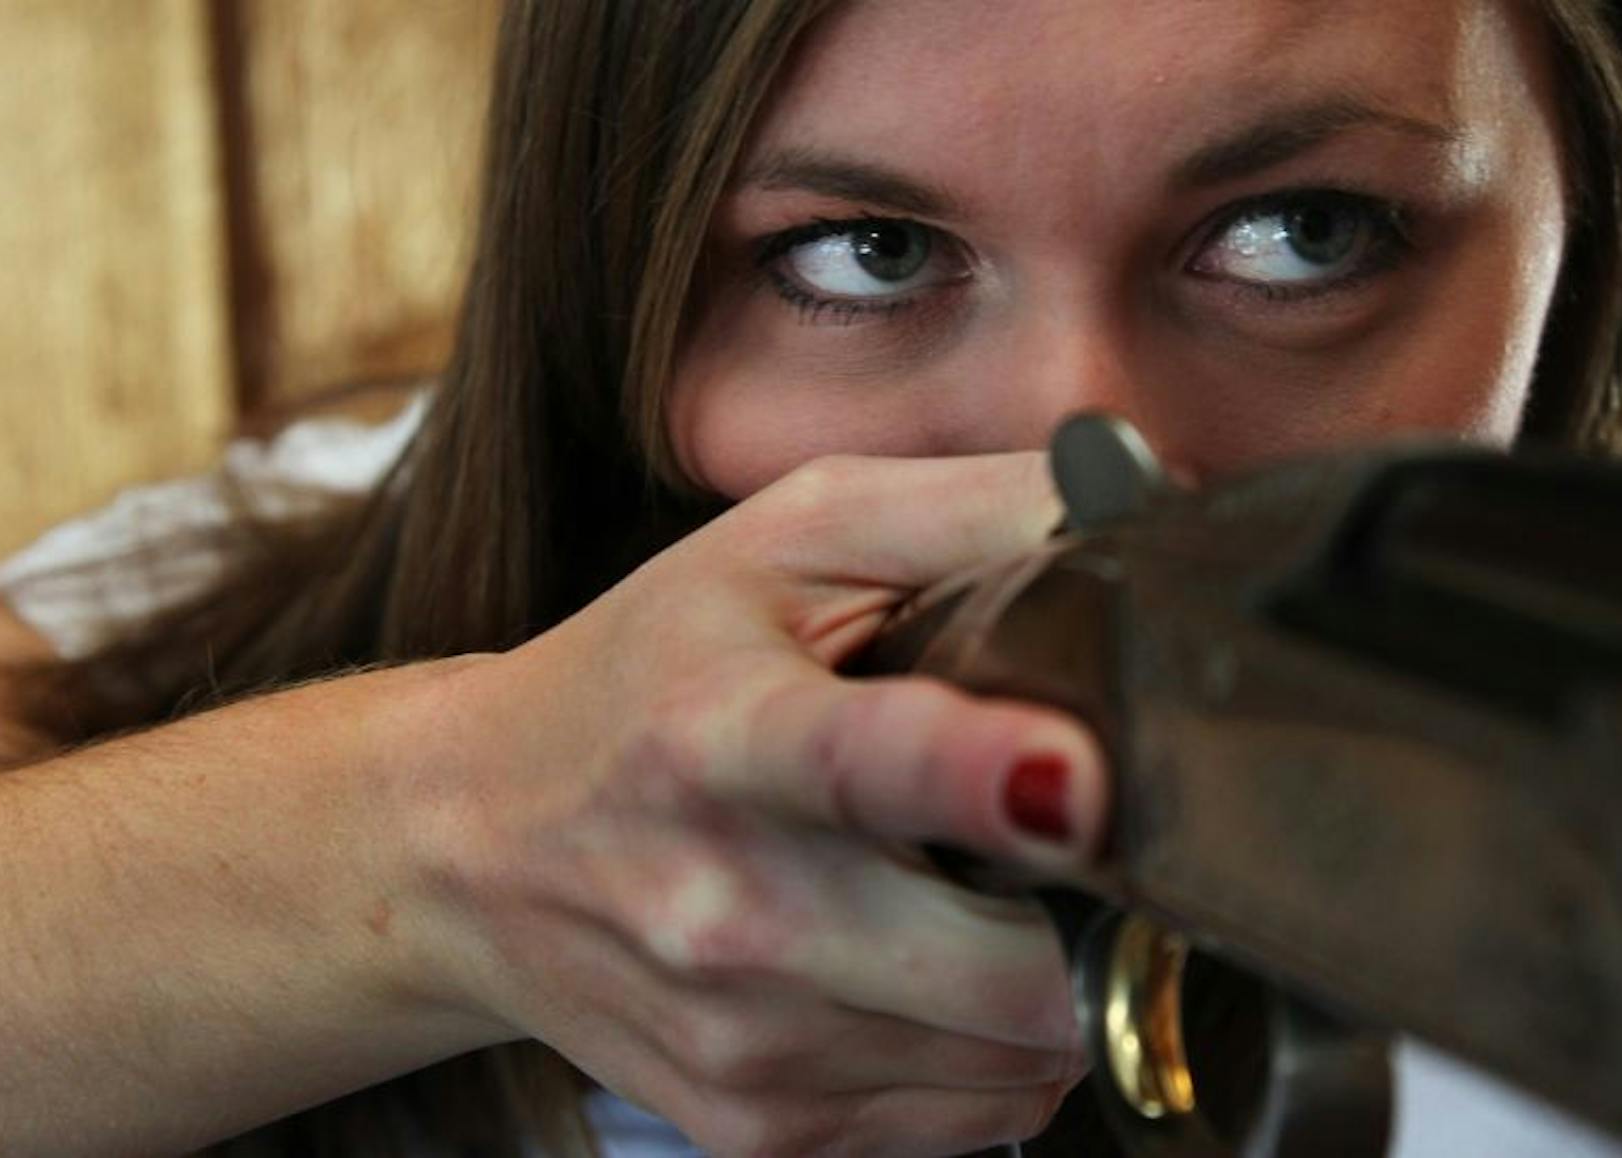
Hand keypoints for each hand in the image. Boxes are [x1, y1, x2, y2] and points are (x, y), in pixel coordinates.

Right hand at [405, 453, 1104, 1156]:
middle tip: (1030, 839)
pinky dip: (987, 1046)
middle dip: (1072, 906)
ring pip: (1024, 1056)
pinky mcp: (755, 1126)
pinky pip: (981, 1118)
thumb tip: (1154, 504)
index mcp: (726, 735)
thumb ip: (972, 510)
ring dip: (1037, 980)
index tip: (1080, 779)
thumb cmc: (646, 673)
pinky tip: (912, 969)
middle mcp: (727, 907)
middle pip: (1005, 973)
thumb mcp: (787, 541)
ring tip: (950, 895)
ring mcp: (742, 1040)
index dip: (988, 777)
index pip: (866, 764)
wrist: (467, 847)